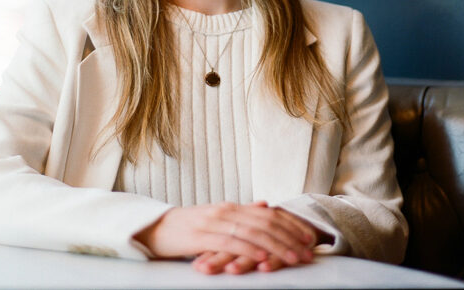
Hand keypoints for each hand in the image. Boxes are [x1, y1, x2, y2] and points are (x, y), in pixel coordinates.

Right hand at [134, 200, 316, 272]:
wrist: (154, 228)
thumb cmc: (186, 227)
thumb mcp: (217, 218)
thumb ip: (241, 213)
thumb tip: (265, 205)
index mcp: (231, 207)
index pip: (268, 215)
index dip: (290, 226)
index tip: (308, 237)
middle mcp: (226, 211)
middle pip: (266, 223)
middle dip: (290, 238)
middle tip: (308, 251)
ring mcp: (214, 222)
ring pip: (253, 233)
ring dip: (277, 246)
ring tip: (294, 258)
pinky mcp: (202, 236)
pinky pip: (230, 243)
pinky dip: (250, 250)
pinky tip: (264, 258)